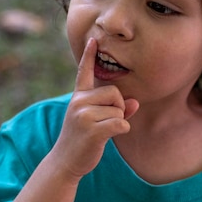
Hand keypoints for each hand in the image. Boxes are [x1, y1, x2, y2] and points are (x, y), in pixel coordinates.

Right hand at [52, 38, 138, 179]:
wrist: (65, 162)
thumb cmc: (83, 139)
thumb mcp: (97, 120)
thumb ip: (117, 109)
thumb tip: (135, 102)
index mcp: (79, 96)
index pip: (85, 72)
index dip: (89, 56)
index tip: (93, 40)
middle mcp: (79, 101)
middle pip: (115, 93)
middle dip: (118, 108)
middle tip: (103, 122)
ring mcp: (84, 115)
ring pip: (119, 110)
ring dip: (118, 122)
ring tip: (100, 132)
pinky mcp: (92, 129)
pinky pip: (121, 123)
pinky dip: (121, 130)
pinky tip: (106, 138)